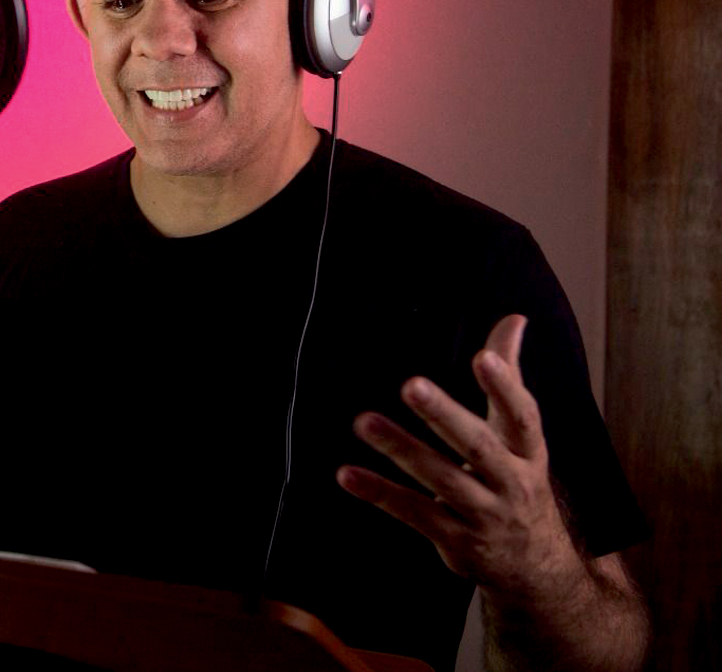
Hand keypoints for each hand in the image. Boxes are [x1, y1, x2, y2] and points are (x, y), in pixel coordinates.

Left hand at [337, 314, 582, 600]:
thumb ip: (510, 375)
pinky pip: (414, 514)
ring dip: (401, 449)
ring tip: (364, 421)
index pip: (522, 416)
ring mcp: (484, 515)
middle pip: (477, 446)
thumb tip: (513, 318)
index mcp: (528, 451)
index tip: (483, 357)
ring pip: (441, 480)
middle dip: (445, 416)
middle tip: (411, 385)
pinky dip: (380, 494)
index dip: (506, 387)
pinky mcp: (456, 541)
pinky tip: (347, 474)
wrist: (536, 566)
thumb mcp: (519, 433)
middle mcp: (511, 483)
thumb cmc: (518, 479)